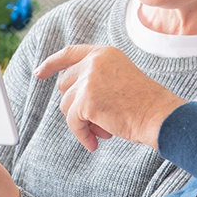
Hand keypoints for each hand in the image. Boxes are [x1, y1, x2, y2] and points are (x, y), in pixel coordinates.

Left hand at [34, 45, 184, 150]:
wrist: (158, 115)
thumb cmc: (143, 103)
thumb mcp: (119, 78)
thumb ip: (95, 78)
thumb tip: (68, 94)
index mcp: (104, 53)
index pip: (69, 53)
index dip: (51, 63)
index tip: (39, 73)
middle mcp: (94, 61)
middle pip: (65, 84)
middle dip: (75, 105)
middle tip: (96, 120)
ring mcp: (89, 79)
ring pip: (66, 105)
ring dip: (81, 121)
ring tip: (103, 130)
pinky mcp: (86, 100)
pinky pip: (73, 122)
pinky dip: (82, 135)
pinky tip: (95, 143)